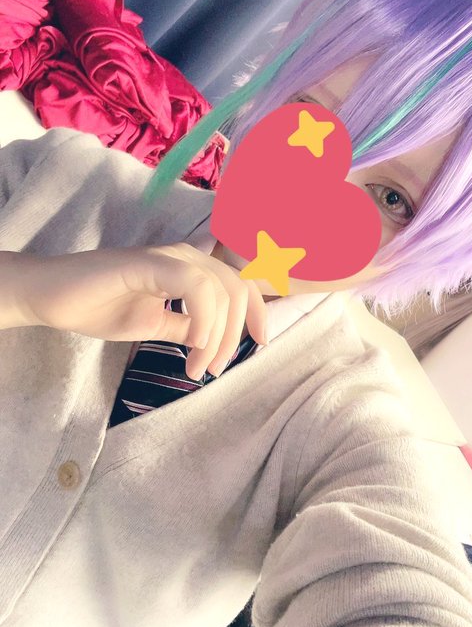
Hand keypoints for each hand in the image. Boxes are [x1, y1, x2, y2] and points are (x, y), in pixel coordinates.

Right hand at [13, 244, 266, 379]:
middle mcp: (185, 257)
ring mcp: (168, 257)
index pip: (239, 284)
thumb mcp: (155, 324)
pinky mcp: (149, 263)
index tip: (261, 342)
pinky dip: (204, 317)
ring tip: (196, 368)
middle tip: (212, 370)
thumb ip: (185, 326)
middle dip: (233, 336)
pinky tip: (194, 343)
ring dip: (217, 336)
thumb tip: (210, 339)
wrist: (54, 298)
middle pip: (237, 290)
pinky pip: (195, 284)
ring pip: (221, 289)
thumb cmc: (100, 307)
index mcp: (190, 269)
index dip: (258, 311)